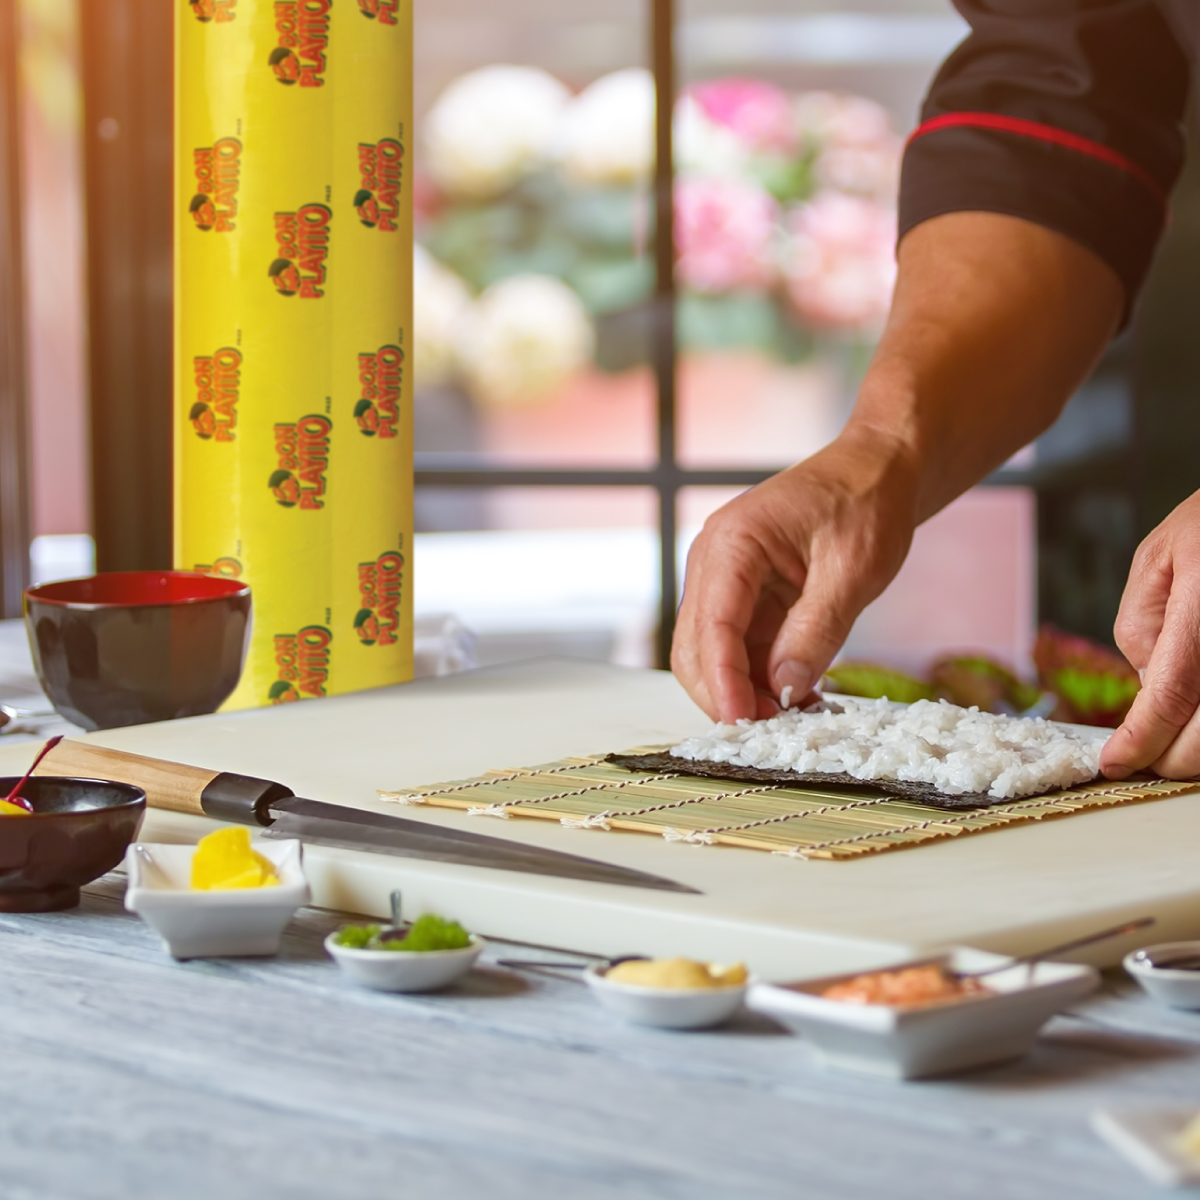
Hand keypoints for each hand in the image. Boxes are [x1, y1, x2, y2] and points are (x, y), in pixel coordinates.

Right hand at [671, 428, 918, 722]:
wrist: (877, 470)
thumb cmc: (867, 502)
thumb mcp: (853, 570)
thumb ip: (817, 630)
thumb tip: (787, 688)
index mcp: (732, 542)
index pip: (711, 625)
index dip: (723, 681)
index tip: (744, 723)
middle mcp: (714, 561)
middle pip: (695, 647)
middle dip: (725, 693)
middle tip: (773, 729)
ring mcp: (724, 581)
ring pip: (712, 654)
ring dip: (742, 691)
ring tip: (793, 714)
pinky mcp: (744, 597)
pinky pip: (739, 648)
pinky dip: (760, 678)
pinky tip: (796, 693)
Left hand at [1102, 490, 1199, 779]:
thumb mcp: (1158, 557)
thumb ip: (1140, 623)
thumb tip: (1145, 686)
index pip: (1170, 696)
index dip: (1141, 740)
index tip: (1115, 762)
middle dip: (1173, 758)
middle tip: (1143, 757)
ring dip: (1199, 748)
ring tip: (1170, 737)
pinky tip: (1193, 714)